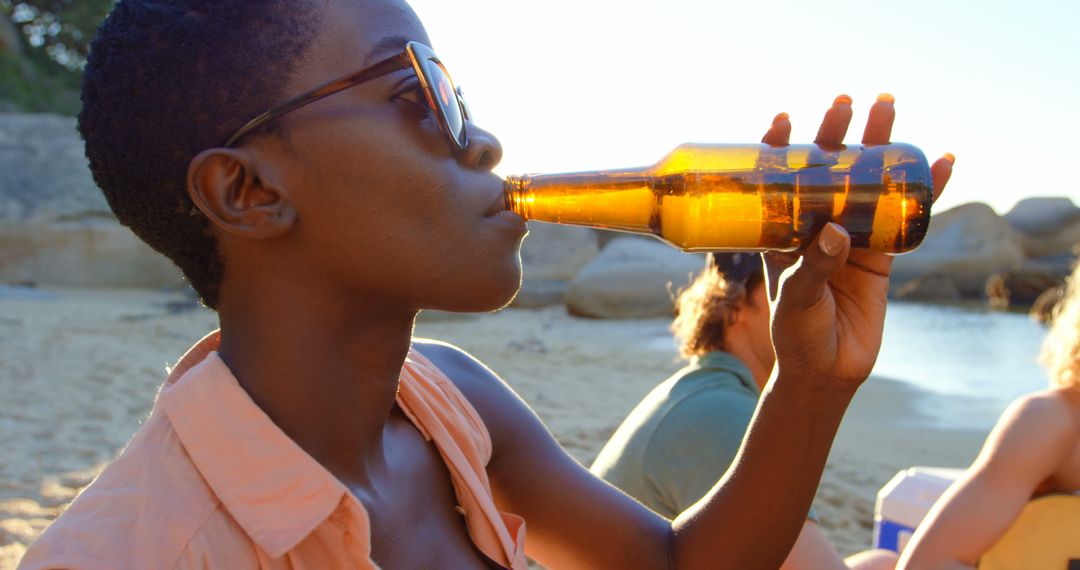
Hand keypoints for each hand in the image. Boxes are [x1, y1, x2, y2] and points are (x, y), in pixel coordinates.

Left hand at [759, 94, 953, 389]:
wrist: (828, 371)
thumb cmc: (796, 335)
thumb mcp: (796, 300)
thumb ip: (813, 267)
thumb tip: (836, 232)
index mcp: (780, 233)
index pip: (776, 182)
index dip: (779, 149)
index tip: (785, 119)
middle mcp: (813, 228)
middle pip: (827, 172)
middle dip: (837, 135)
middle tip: (848, 102)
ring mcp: (848, 237)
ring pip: (866, 185)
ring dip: (881, 149)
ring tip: (889, 108)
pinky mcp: (880, 254)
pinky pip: (903, 216)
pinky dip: (923, 191)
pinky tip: (940, 164)